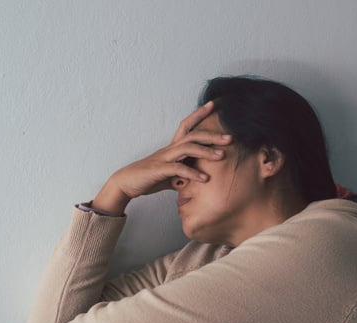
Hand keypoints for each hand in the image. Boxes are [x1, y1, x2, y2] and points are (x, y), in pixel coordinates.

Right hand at [90, 100, 232, 214]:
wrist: (125, 184)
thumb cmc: (147, 178)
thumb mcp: (169, 176)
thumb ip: (181, 176)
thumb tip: (192, 181)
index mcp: (172, 148)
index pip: (187, 126)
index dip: (199, 114)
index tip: (213, 104)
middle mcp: (169, 149)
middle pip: (193, 135)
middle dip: (212, 135)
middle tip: (230, 137)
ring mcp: (164, 158)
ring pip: (187, 148)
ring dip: (206, 151)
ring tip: (222, 156)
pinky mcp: (159, 170)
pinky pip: (179, 168)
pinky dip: (193, 173)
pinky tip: (204, 179)